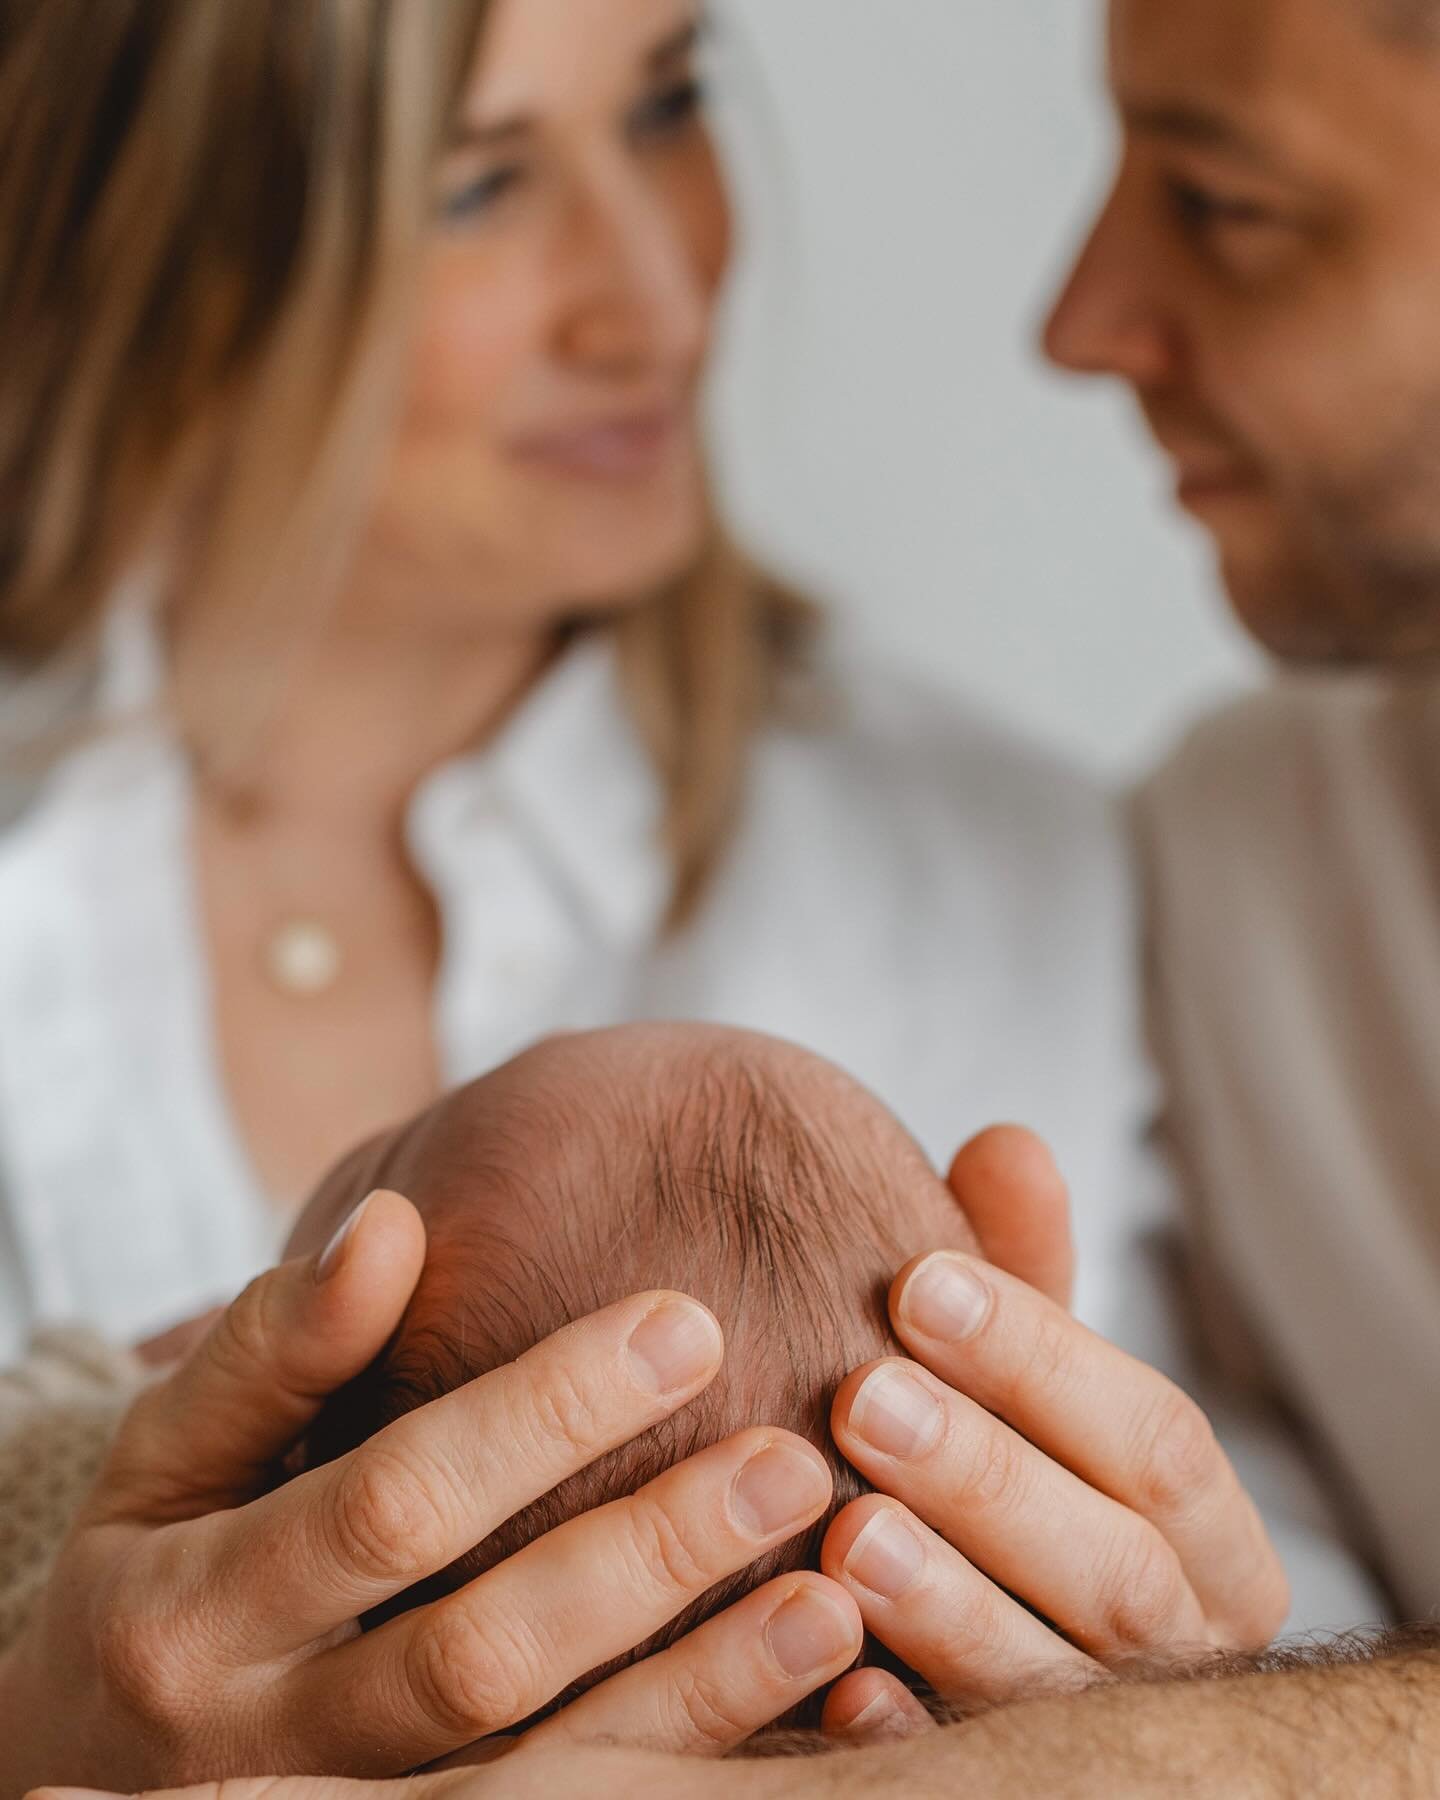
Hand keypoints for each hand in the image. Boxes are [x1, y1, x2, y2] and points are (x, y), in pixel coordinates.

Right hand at [1, 1191, 857, 1793]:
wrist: (71, 1770)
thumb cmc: (150, 1566)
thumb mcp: (164, 1453)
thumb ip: (273, 1349)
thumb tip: (389, 1225)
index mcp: (197, 1609)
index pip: (396, 1503)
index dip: (542, 1414)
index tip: (686, 1321)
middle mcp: (270, 1742)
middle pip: (482, 1653)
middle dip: (645, 1558)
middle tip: (793, 1458)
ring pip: (541, 1775)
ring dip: (695, 1695)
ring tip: (835, 1599)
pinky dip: (681, 1770)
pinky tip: (808, 1711)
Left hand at [818, 1129, 1288, 1738]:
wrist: (985, 1604)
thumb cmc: (1005, 1456)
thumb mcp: (1017, 1369)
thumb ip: (1017, 1271)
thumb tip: (1008, 1144)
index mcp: (1206, 1530)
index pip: (1156, 1438)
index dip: (1039, 1357)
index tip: (914, 1280)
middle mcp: (1184, 1639)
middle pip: (1117, 1566)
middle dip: (985, 1476)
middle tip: (860, 1397)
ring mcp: (1107, 1724)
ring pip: (1054, 1681)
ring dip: (949, 1604)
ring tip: (845, 1527)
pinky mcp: (1022, 1783)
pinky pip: (974, 1773)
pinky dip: (912, 1731)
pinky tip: (839, 1682)